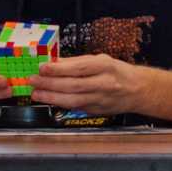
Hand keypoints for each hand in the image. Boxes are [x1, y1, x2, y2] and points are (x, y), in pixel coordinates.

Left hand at [28, 54, 147, 114]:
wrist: (138, 90)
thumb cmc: (117, 72)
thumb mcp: (100, 60)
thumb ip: (77, 62)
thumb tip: (54, 62)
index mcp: (105, 67)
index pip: (79, 68)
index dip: (59, 69)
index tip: (42, 67)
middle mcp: (104, 84)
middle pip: (73, 85)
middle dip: (50, 84)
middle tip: (33, 81)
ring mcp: (100, 100)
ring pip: (73, 100)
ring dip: (52, 97)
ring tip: (36, 94)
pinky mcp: (96, 111)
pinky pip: (76, 107)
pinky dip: (61, 104)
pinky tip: (49, 100)